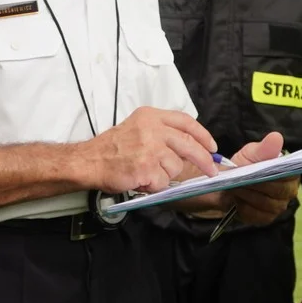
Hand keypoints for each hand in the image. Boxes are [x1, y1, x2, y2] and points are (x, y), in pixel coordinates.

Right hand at [78, 106, 218, 192]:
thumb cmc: (113, 147)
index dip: (202, 135)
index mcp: (151, 116)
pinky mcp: (146, 167)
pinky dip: (154, 185)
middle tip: (211, 170)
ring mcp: (150, 148)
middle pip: (189, 145)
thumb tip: (191, 147)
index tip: (211, 146)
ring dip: (165, 174)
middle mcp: (152, 129)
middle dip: (204, 160)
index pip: (185, 122)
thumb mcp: (138, 127)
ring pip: (176, 167)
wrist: (90, 160)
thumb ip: (161, 131)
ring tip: (147, 171)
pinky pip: (162, 182)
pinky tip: (141, 179)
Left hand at [222, 133, 297, 225]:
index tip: (258, 168)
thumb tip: (276, 137)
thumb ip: (264, 148)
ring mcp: (278, 207)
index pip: (290, 174)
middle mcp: (288, 191)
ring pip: (266, 203)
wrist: (226, 183)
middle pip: (278, 190)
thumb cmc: (243, 165)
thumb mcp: (250, 153)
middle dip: (257, 184)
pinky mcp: (265, 219)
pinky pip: (256, 215)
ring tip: (236, 186)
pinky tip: (237, 199)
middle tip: (240, 177)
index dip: (275, 172)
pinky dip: (243, 207)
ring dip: (248, 194)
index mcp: (290, 172)